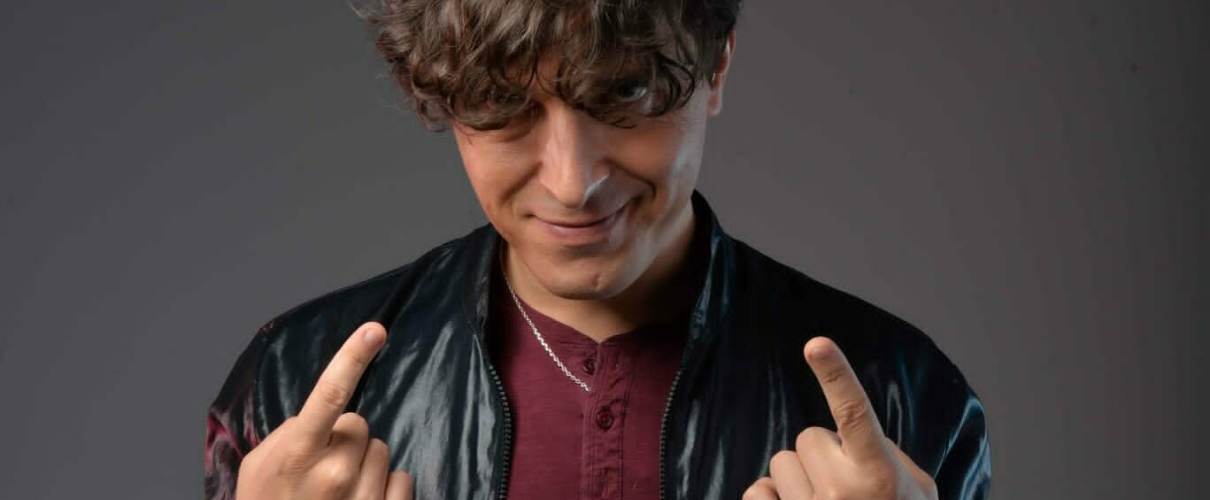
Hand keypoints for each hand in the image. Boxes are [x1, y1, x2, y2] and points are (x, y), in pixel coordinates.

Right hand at [235, 322, 413, 499]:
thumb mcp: (260, 465)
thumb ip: (292, 432)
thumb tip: (325, 417)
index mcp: (297, 454)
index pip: (329, 394)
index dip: (352, 358)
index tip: (375, 329)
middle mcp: (333, 472)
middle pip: (360, 424)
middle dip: (343, 439)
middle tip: (319, 468)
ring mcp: (362, 497)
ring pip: (382, 450)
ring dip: (363, 464)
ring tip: (336, 490)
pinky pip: (403, 478)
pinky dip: (386, 487)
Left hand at [742, 337, 936, 499]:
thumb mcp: (915, 490)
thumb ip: (888, 454)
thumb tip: (848, 434)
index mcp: (882, 475)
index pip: (854, 414)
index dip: (836, 376)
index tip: (816, 344)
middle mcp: (845, 492)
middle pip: (809, 438)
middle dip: (824, 457)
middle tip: (848, 489)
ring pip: (782, 463)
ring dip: (799, 480)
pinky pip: (757, 491)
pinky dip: (771, 498)